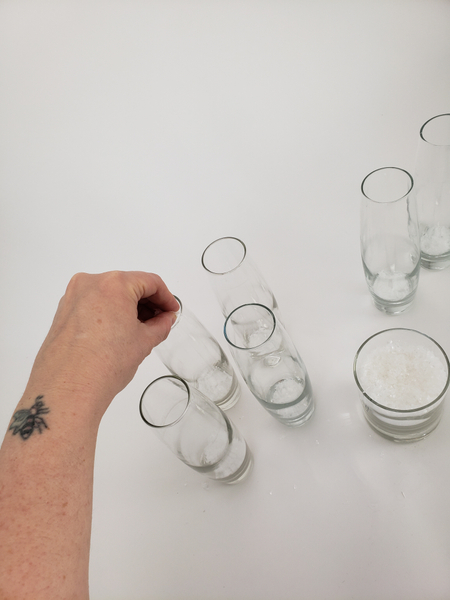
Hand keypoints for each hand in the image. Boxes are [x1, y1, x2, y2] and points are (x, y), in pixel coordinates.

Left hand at [25, 271, 178, 414]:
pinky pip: (93, 304)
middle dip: (147, 302)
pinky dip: (109, 313)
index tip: (171, 310)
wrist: (69, 389)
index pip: (150, 281)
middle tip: (160, 320)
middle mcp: (90, 284)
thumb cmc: (103, 364)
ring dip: (128, 308)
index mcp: (113, 284)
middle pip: (128, 285)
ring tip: (140, 330)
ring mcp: (73, 297)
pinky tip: (119, 333)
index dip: (166, 296)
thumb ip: (160, 325)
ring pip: (109, 294)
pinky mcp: (63, 312)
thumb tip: (165, 320)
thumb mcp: (144, 342)